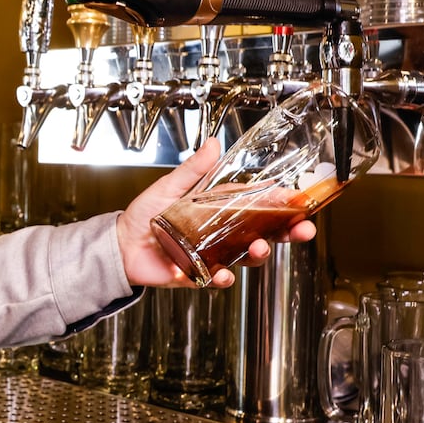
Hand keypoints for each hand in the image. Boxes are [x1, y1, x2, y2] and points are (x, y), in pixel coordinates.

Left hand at [116, 139, 316, 287]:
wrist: (120, 244)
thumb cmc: (145, 215)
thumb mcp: (170, 187)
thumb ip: (193, 169)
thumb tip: (213, 142)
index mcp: (220, 211)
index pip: (259, 207)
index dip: (281, 206)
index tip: (299, 201)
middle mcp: (222, 235)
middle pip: (264, 234)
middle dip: (288, 233)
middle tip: (304, 230)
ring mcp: (213, 256)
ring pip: (246, 258)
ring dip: (259, 255)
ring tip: (261, 248)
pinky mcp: (197, 274)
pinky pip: (216, 279)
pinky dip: (223, 278)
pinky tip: (225, 274)